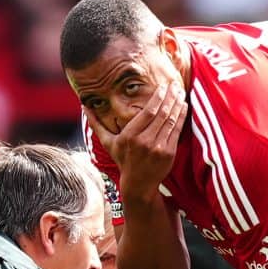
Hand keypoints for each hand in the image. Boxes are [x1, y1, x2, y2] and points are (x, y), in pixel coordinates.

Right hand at [89, 82, 182, 201]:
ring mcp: (158, 148)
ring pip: (170, 121)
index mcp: (129, 136)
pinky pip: (176, 131)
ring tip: (180, 91)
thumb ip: (96, 123)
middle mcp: (144, 141)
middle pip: (161, 114)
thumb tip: (83, 107)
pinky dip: (181, 117)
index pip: (148, 112)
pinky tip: (184, 106)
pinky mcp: (169, 153)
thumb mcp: (107, 142)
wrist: (138, 184)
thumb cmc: (122, 160)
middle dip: (170, 97)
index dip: (157, 98)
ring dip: (177, 104)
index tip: (163, 86)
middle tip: (175, 84)